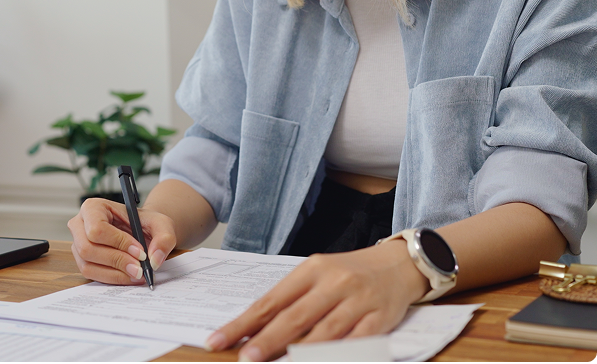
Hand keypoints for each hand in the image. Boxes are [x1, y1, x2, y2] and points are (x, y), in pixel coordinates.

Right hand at [67, 198, 176, 284]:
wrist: (143, 232)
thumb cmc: (146, 223)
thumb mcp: (162, 224)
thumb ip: (164, 238)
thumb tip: (155, 260)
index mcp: (93, 207)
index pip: (97, 229)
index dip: (119, 243)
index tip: (140, 252)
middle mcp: (80, 224)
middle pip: (88, 249)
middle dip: (117, 261)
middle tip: (140, 268)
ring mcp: (78, 244)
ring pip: (88, 265)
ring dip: (115, 273)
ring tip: (137, 273)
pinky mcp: (82, 261)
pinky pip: (92, 275)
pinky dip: (112, 278)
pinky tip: (129, 276)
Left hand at [205, 240, 429, 361]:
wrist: (398, 263)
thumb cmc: (350, 272)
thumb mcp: (320, 276)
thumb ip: (294, 300)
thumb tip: (257, 330)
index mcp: (312, 269)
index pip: (272, 299)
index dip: (245, 322)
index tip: (219, 339)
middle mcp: (333, 282)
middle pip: (295, 316)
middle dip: (267, 340)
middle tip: (245, 358)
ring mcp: (356, 300)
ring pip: (323, 331)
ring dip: (298, 353)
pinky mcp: (378, 319)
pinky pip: (354, 343)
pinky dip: (335, 355)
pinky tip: (318, 363)